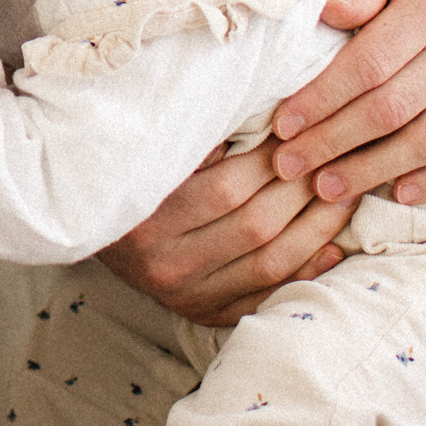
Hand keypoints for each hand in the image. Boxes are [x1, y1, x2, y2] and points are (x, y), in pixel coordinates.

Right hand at [99, 142, 353, 324]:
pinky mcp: (202, 314)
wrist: (83, 227)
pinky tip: (332, 248)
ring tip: (343, 195)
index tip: (302, 134)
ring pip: (271, 264)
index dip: (273, 160)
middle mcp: (166, 265)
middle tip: (334, 159)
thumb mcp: (150, 154)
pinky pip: (266, 296)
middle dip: (303, 189)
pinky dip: (306, 272)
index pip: (228, 188)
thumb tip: (266, 112)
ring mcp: (186, 296)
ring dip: (316, 229)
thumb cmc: (127, 176)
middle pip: (256, 226)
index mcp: (149, 220)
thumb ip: (200, 140)